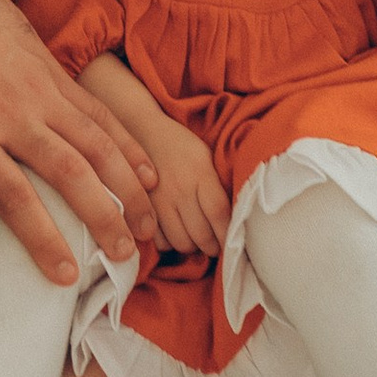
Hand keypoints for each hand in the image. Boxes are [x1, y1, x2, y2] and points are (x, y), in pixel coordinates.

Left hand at [0, 0, 155, 281]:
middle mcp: (14, 118)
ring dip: (126, 186)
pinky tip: (146, 171)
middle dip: (102, 218)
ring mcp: (40, 93)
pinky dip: (126, 143)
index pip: (16, 199)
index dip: (43, 240)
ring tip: (146, 223)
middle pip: (68, 176)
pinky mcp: (54, 72)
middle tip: (124, 254)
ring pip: (94, 145)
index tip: (65, 275)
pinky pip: (97, 113)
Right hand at [142, 118, 229, 260]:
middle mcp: (179, 188)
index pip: (219, 213)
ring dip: (192, 246)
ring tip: (195, 239)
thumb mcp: (206, 157)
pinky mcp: (141, 207)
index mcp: (200, 172)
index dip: (227, 235)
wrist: (142, 131)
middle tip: (214, 244)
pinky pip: (158, 240)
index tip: (232, 244)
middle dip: (212, 246)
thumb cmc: (181, 145)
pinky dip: (169, 243)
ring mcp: (158, 200)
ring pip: (181, 242)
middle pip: (201, 234)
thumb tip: (235, 219)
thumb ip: (217, 186)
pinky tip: (174, 233)